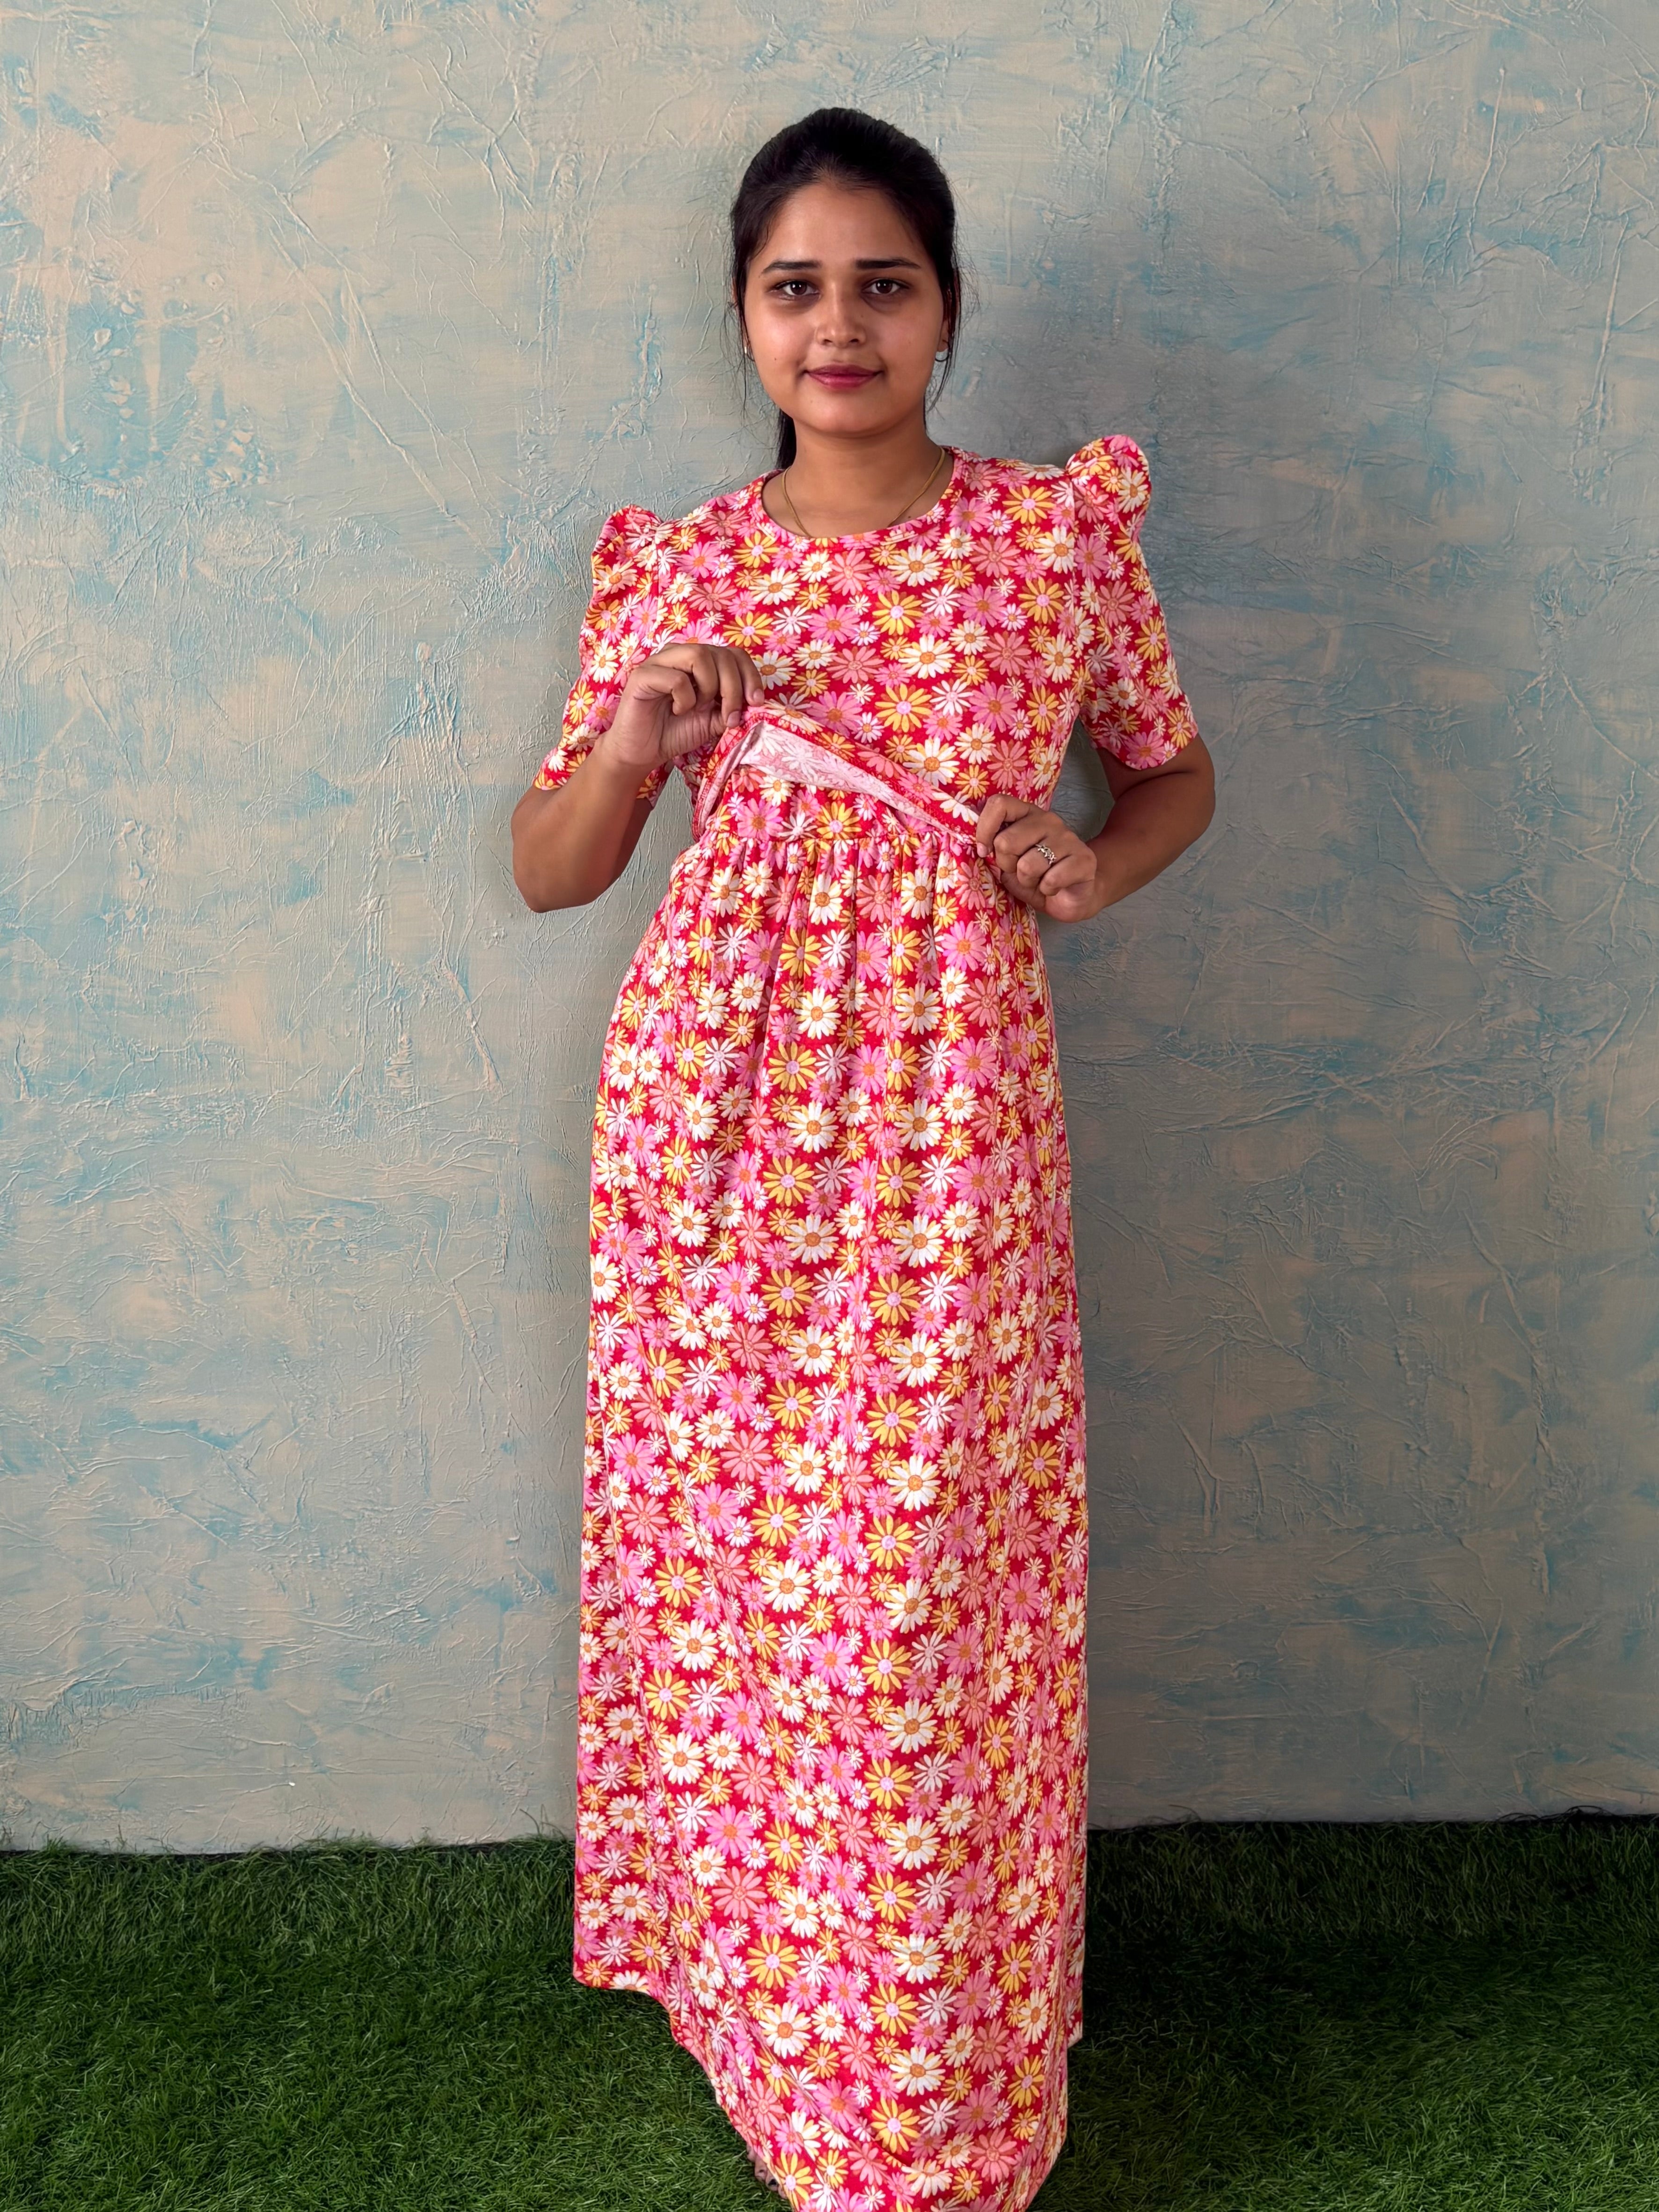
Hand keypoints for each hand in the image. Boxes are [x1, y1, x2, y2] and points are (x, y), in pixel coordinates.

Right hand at [599, 639, 763, 774]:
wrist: (642, 752)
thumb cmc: (674, 732)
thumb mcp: (713, 720)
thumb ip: (731, 706)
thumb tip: (754, 701)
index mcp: (699, 663)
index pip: (734, 654)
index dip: (750, 675)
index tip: (756, 703)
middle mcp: (680, 655)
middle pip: (720, 654)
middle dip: (733, 688)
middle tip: (730, 717)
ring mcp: (660, 661)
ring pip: (699, 656)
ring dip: (710, 688)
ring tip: (700, 709)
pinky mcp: (643, 675)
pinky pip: (676, 678)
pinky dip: (684, 699)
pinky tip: (677, 711)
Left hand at [975, 795, 1099, 921]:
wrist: (1073, 897)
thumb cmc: (1037, 878)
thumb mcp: (1009, 864)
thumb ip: (996, 850)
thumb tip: (981, 847)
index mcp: (1027, 815)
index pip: (999, 804)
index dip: (984, 830)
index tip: (984, 851)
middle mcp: (1049, 820)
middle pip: (1006, 841)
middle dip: (1007, 865)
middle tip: (1021, 871)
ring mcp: (1068, 838)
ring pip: (1027, 865)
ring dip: (1028, 881)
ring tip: (1039, 880)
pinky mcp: (1084, 859)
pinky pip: (1051, 879)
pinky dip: (1047, 890)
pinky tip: (1055, 887)